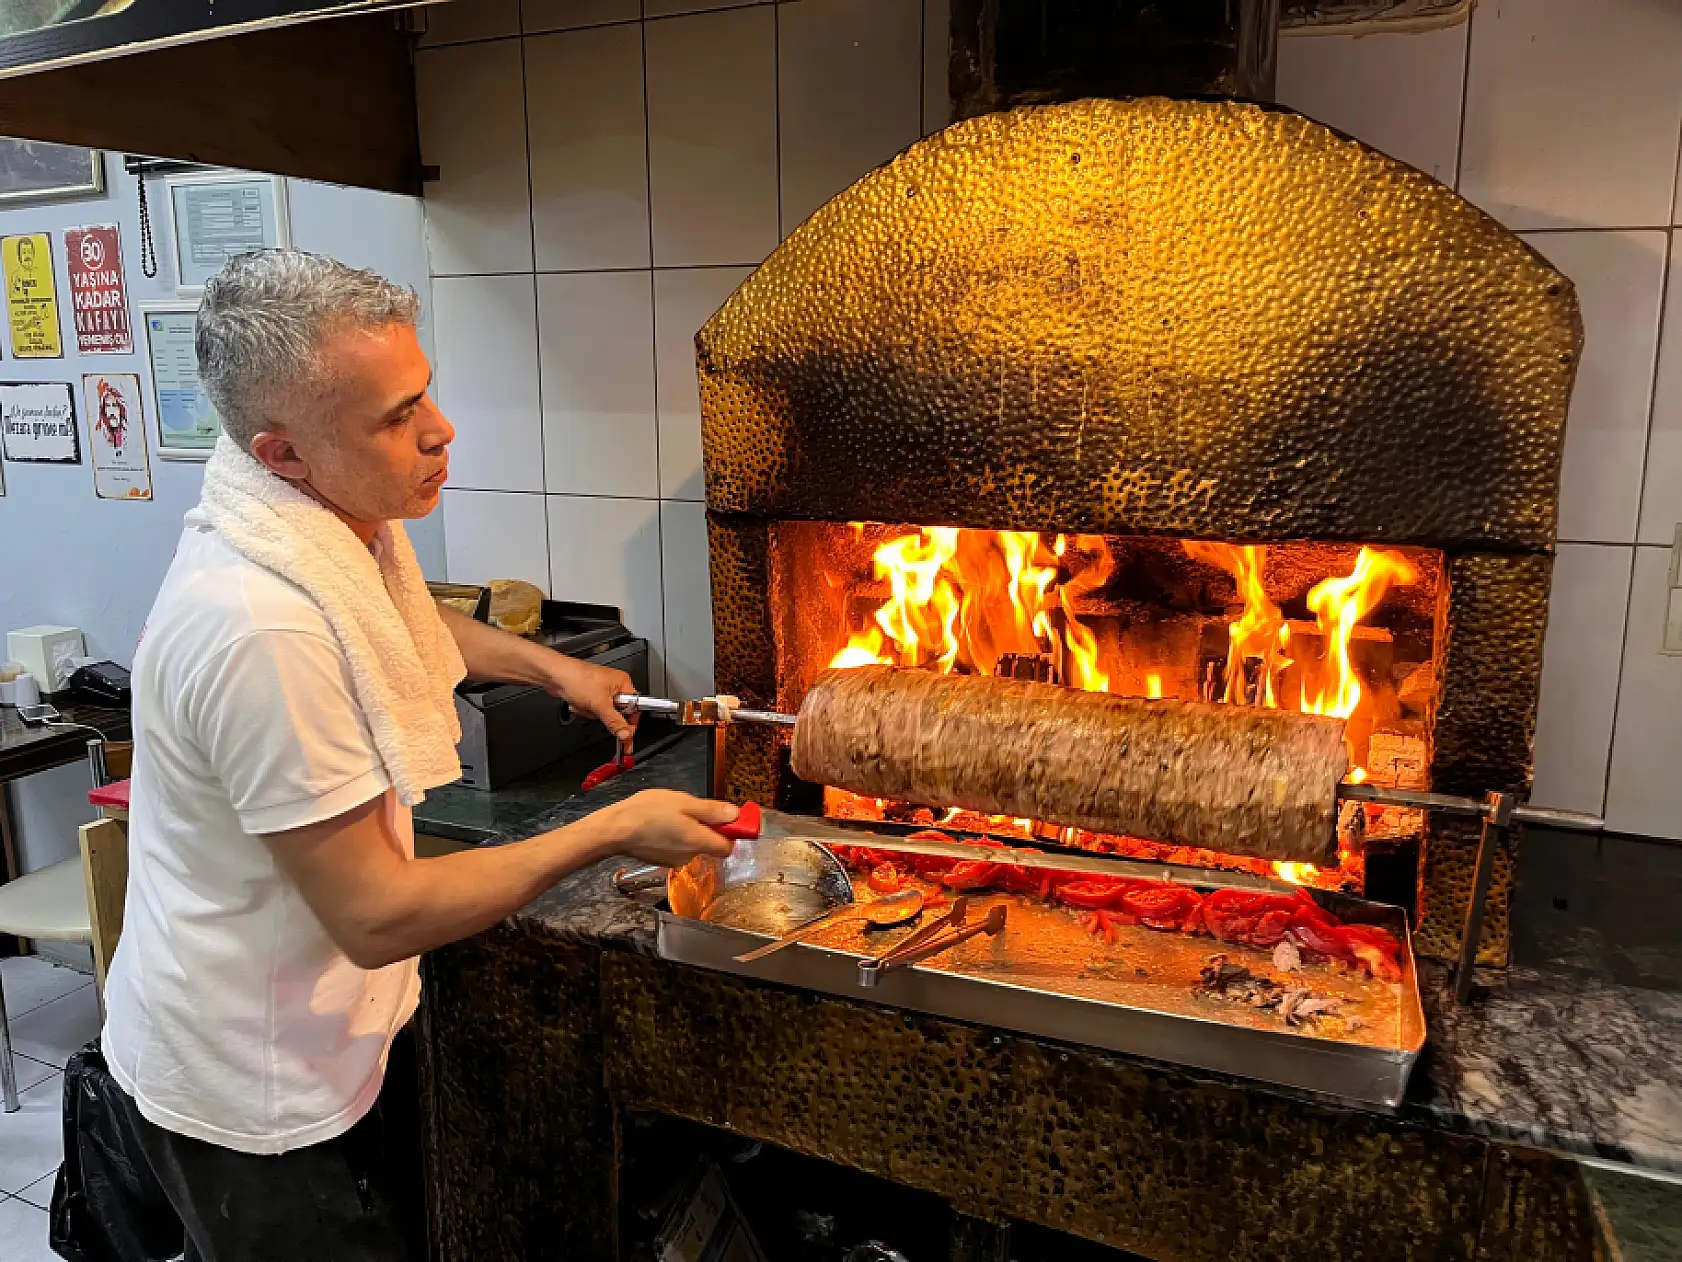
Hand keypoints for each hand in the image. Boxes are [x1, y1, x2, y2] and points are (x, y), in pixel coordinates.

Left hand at [542, 654, 638, 748]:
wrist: (555, 675)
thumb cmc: (577, 678)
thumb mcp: (599, 704)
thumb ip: (614, 722)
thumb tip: (626, 735)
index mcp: (623, 683)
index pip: (634, 708)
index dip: (629, 723)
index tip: (626, 737)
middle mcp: (614, 686)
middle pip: (617, 713)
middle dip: (603, 715)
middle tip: (596, 711)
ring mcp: (601, 691)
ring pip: (603, 714)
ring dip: (591, 712)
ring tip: (584, 704)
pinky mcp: (589, 695)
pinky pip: (592, 710)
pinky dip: (584, 710)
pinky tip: (578, 703)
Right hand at [591, 790, 738, 866]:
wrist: (614, 830)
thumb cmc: (648, 812)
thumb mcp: (684, 802)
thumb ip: (711, 811)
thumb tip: (736, 816)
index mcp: (698, 842)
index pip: (728, 847)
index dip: (729, 832)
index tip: (723, 817)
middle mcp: (690, 856)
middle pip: (709, 844)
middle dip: (705, 827)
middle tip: (687, 809)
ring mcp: (674, 861)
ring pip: (692, 844)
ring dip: (687, 830)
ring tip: (668, 814)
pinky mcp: (661, 860)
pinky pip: (677, 847)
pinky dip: (673, 836)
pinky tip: (658, 824)